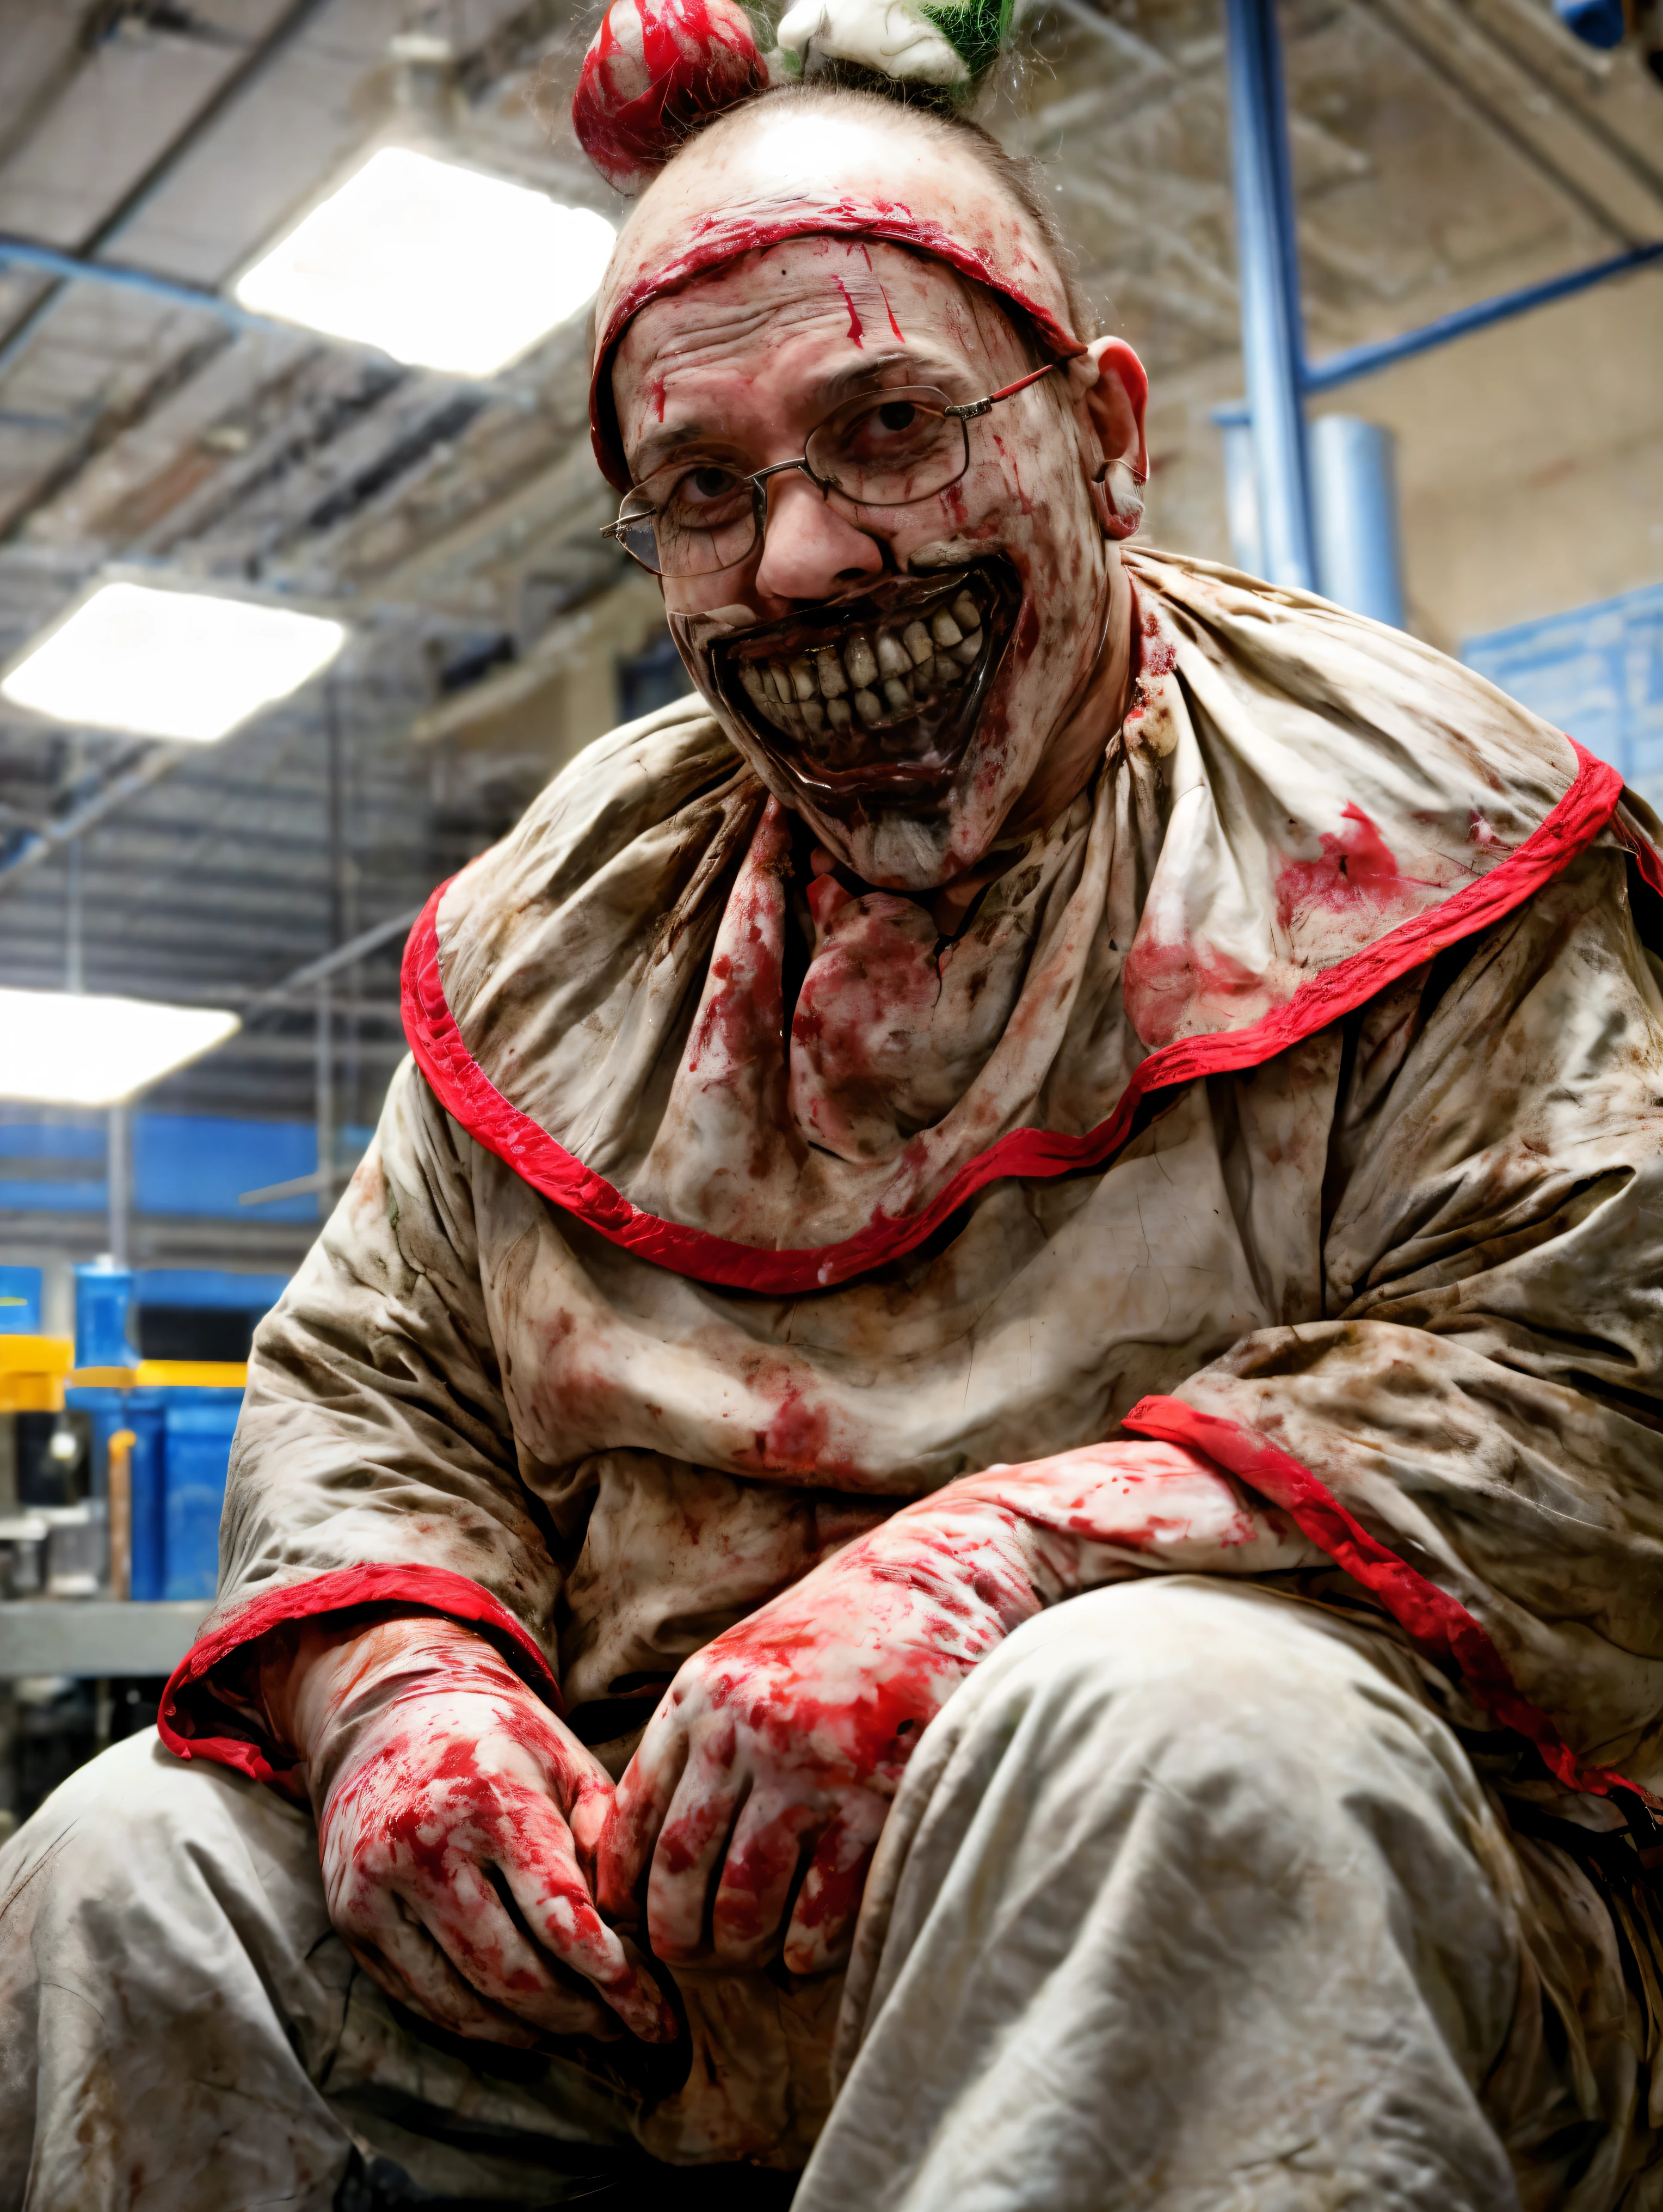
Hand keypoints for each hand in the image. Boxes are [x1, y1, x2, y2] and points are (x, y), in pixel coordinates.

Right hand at [272, 1613, 677, 2047]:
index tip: (662, 2018)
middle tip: (634, 2034)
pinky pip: (426, 1999)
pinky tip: (528, 2024)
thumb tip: (636, 1923)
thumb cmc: (500, 1740)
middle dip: (585, 2017)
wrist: (388, 1714)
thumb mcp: (566, 1761)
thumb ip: (605, 1834)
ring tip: (591, 2034)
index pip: (563, 1920)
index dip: (620, 1982)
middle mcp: (424, 1845)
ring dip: (538, 2032)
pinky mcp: (352, 1919)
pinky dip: (483, 2024)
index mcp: (491, 1799)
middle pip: (516, 1975)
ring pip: (469, 2002)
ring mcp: (377, 1888)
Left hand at [597, 1480, 1042, 1975]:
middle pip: (681, 1873)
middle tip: (694, 1961)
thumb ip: (697, 1737)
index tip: (636, 1925)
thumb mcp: (745, 1660)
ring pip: (747, 1902)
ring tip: (753, 1958)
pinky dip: (808, 1948)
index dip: (627, 1892)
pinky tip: (808, 1950)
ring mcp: (815, 1763)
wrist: (941, 1572)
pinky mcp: (881, 1796)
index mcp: (701, 1695)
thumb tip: (642, 1853)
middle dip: (680, 1939)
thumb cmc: (838, 1630)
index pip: (634, 1822)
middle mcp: (747, 1727)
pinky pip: (825, 1909)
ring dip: (743, 1951)